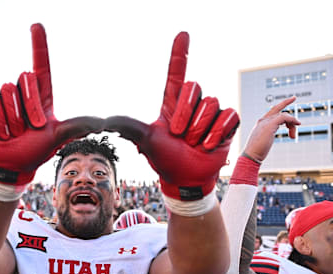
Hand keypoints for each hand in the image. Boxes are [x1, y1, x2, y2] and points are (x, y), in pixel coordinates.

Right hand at [0, 23, 103, 185]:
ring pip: (8, 90)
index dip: (39, 44)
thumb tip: (101, 122)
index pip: (41, 65)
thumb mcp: (58, 138)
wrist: (13, 165)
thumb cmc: (36, 150)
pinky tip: (0, 131)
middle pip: (25, 78)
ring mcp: (5, 97)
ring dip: (13, 118)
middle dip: (30, 106)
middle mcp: (23, 92)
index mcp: (41, 96)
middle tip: (32, 128)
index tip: (37, 25)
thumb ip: (76, 126)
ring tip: (14, 133)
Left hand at [106, 32, 239, 200]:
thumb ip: (128, 126)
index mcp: (172, 103)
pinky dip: (217, 133)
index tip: (182, 34)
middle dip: (186, 114)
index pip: (176, 72)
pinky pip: (228, 115)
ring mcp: (210, 113)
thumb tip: (105, 120)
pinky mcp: (227, 123)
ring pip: (211, 103)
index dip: (179, 53)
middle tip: (180, 135)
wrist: (185, 179)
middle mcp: (192, 104)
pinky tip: (209, 145)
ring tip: (194, 143)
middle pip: (194, 87)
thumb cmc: (165, 159)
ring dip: (200, 129)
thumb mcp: (145, 141)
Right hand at [243, 97, 300, 161]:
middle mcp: (263, 120)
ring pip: (284, 115)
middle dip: (286, 101)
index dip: (280, 106)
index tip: (288, 101)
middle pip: (277, 109)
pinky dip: (292, 120)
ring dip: (292, 124)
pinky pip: (285, 117)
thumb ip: (267, 135)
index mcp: (261, 123)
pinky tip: (297, 124)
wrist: (251, 155)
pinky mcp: (270, 124)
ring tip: (293, 136)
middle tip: (294, 97)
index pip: (272, 112)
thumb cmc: (256, 152)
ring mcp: (266, 121)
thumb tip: (269, 136)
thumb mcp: (263, 141)